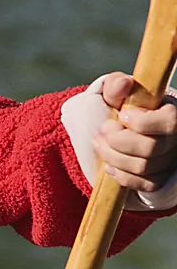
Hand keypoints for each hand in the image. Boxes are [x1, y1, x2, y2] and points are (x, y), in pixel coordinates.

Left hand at [93, 72, 176, 192]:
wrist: (124, 130)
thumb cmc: (125, 108)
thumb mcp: (119, 93)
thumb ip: (117, 85)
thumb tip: (123, 84)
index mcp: (172, 114)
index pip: (169, 122)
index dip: (141, 123)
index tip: (122, 116)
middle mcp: (175, 140)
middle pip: (151, 148)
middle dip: (117, 141)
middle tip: (102, 131)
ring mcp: (169, 161)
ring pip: (143, 167)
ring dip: (113, 157)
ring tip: (99, 144)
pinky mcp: (160, 178)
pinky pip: (143, 184)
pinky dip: (121, 176)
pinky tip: (109, 165)